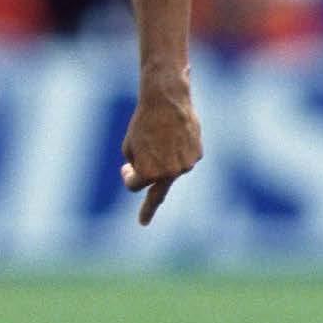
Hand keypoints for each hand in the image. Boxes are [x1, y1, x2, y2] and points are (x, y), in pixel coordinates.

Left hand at [120, 82, 201, 225]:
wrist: (167, 100)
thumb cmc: (143, 122)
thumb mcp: (130, 146)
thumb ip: (136, 164)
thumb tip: (148, 175)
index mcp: (149, 173)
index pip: (134, 185)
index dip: (127, 176)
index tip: (125, 172)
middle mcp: (170, 173)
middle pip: (156, 190)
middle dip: (149, 208)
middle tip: (143, 222)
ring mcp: (186, 165)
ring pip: (171, 169)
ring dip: (164, 159)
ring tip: (161, 137)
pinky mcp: (197, 154)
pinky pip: (183, 157)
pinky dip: (177, 150)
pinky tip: (175, 134)